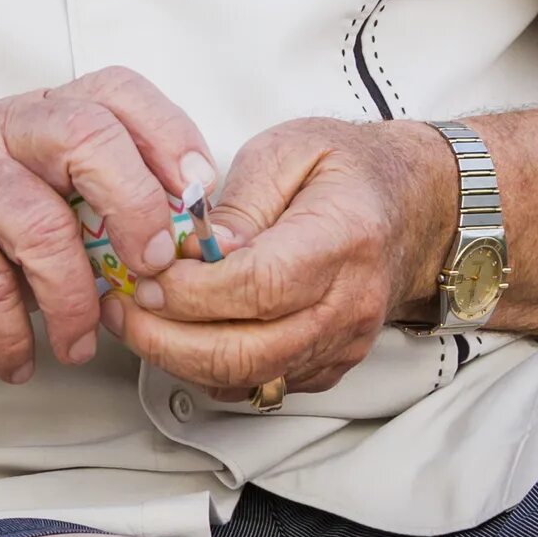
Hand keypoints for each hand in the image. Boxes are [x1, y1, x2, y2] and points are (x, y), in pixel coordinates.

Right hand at [0, 69, 216, 383]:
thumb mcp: (37, 217)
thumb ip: (98, 221)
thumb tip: (184, 259)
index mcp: (35, 116)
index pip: (117, 92)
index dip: (171, 139)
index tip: (195, 208)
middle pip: (84, 135)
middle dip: (136, 208)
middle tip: (153, 271)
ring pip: (39, 222)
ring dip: (74, 300)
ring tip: (77, 343)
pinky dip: (11, 335)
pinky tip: (16, 358)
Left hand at [109, 118, 457, 398]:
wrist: (415, 206)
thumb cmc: (348, 169)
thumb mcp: (288, 150)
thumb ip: (238, 201)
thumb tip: (196, 250)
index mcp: (342, 238)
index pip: (258, 287)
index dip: (191, 293)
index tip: (144, 277)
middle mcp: (348, 303)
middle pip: (248, 352)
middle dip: (167, 340)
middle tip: (122, 307)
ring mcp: (342, 342)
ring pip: (249, 379)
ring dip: (179, 360)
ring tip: (138, 321)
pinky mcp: (329, 365)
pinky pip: (261, 386)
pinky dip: (210, 370)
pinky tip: (179, 335)